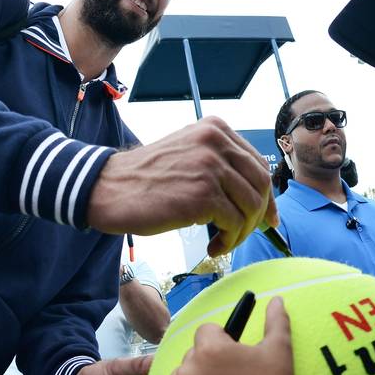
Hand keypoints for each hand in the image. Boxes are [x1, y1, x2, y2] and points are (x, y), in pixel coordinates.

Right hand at [88, 117, 277, 254]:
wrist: (108, 188)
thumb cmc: (145, 178)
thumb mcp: (187, 153)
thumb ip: (219, 162)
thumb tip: (256, 194)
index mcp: (215, 129)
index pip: (257, 164)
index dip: (266, 196)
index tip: (266, 217)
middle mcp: (216, 142)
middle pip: (260, 185)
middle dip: (258, 216)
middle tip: (242, 234)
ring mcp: (211, 167)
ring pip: (251, 206)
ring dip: (241, 232)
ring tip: (222, 241)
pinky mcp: (203, 195)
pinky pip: (234, 224)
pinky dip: (228, 240)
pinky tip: (213, 246)